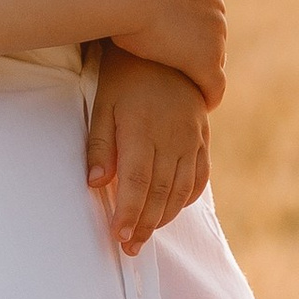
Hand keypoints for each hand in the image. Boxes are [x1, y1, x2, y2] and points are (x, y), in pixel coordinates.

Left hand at [86, 52, 212, 253]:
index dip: (129, 213)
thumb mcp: (103, 106)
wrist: (165, 50)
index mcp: (143, 130)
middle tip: (130, 247)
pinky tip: (172, 210)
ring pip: (181, 189)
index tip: (119, 236)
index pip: (137, 183)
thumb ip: (100, 145)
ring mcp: (191, 138)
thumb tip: (95, 183)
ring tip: (147, 235)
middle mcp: (172, 137)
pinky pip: (200, 176)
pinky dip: (186, 198)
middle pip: (160, 193)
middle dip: (145, 225)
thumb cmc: (124, 79)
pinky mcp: (202, 137)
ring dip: (165, 217)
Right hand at [107, 0, 228, 103]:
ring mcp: (215, 34)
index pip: (203, 14)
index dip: (190, 33)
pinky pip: (214, 86)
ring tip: (190, 92)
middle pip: (213, 38)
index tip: (177, 47)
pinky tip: (200, 107)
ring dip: (203, 77)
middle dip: (200, 54)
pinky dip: (208, 97)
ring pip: (215, 62)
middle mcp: (215, 8)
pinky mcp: (207, 60)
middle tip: (184, 73)